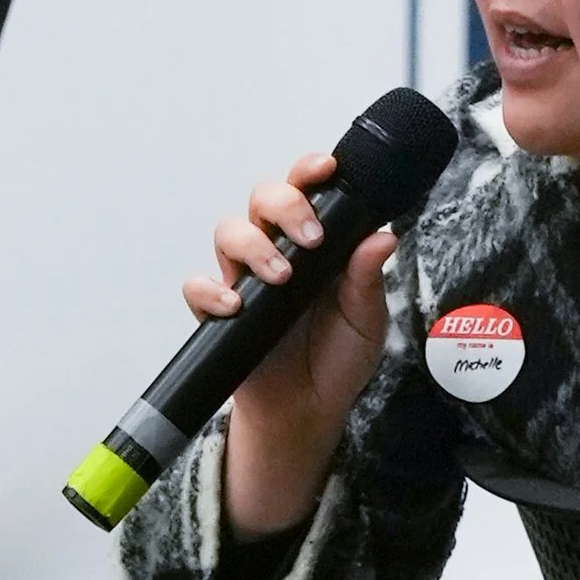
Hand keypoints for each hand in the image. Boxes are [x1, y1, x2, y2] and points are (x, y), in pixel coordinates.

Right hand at [188, 151, 397, 538]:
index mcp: (316, 241)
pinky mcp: (219, 313)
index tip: (326, 168)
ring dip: (253, 245)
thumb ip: (368, 279)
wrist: (309, 411)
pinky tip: (234, 306)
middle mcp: (277, 249)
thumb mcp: (366, 319)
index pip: (307, 189)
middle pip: (263, 198)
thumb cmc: (338, 357)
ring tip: (281, 277)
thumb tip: (382, 237)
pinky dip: (210, 291)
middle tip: (311, 238)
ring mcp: (245, 279)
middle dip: (284, 205)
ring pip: (229, 231)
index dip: (309, 170)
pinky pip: (197, 288)